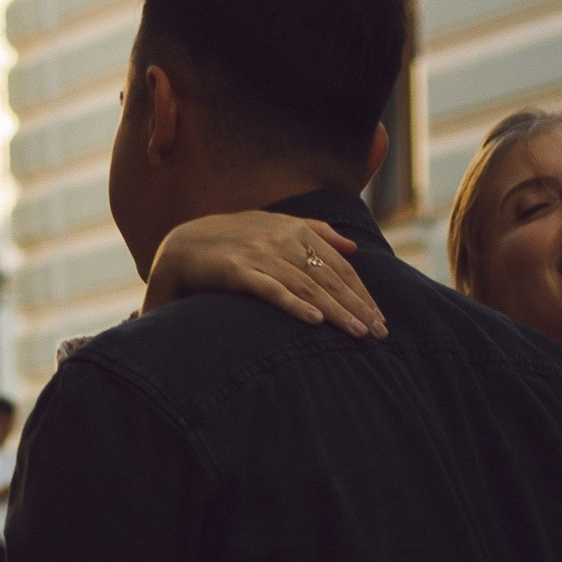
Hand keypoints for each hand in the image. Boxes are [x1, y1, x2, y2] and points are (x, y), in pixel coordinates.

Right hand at [142, 213, 385, 337]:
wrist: (180, 245)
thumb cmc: (232, 241)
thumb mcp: (274, 228)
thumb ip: (315, 233)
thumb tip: (351, 248)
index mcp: (295, 230)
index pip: (338, 266)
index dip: (361, 292)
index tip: (380, 318)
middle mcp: (281, 239)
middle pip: (328, 277)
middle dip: (357, 306)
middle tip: (380, 333)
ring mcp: (258, 254)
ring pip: (306, 286)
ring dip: (335, 311)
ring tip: (358, 333)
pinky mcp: (236, 271)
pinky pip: (270, 290)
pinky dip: (293, 305)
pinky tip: (314, 322)